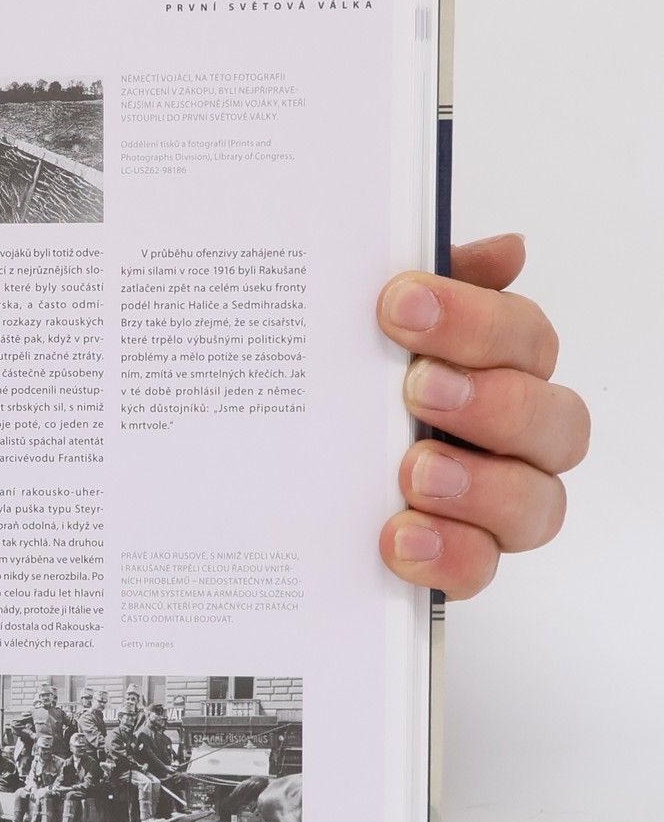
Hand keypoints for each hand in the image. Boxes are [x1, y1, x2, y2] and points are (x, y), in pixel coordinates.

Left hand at [377, 234, 587, 598]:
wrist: (266, 479)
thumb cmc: (343, 390)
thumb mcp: (362, 330)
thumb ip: (427, 285)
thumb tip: (505, 250)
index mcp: (495, 369)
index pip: (522, 337)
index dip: (474, 319)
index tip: (398, 305)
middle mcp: (511, 438)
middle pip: (554, 419)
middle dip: (492, 401)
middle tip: (418, 389)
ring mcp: (493, 506)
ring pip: (539, 503)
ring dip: (481, 486)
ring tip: (415, 473)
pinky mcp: (459, 561)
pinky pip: (481, 570)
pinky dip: (449, 556)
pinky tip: (400, 538)